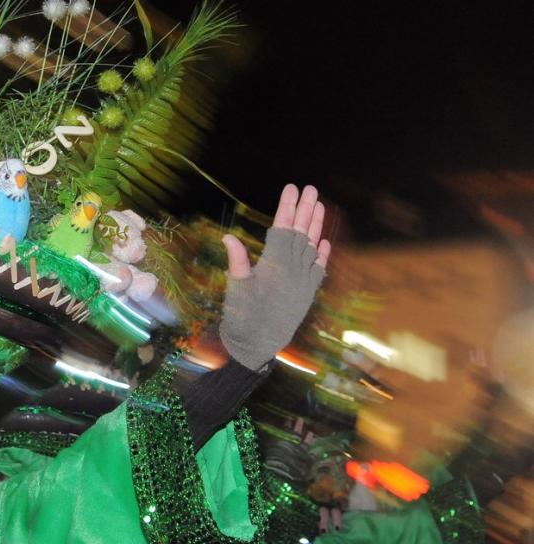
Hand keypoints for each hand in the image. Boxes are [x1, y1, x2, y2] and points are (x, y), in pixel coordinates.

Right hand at [220, 184, 332, 369]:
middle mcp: (293, 270)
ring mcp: (303, 281)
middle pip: (301, 233)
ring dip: (316, 226)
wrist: (256, 344)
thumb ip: (237, 260)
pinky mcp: (307, 294)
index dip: (287, 207)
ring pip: (312, 247)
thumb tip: (229, 237)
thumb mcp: (235, 286)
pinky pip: (318, 269)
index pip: (283, 228)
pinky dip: (322, 255)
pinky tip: (323, 243)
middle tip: (311, 190)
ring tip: (320, 206)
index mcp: (274, 264)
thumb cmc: (241, 314)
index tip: (291, 188)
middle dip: (306, 210)